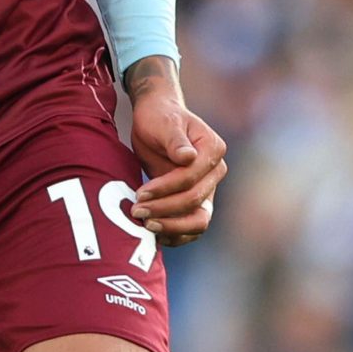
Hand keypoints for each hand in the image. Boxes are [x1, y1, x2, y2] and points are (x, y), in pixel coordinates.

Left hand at [124, 56, 226, 247]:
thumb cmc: (160, 117)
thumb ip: (175, 140)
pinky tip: (154, 233)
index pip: (190, 178)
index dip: (165, 189)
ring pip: (199, 220)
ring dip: (172, 227)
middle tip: (136, 211)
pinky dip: (175, 234)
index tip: (140, 193)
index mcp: (213, 148)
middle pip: (194, 201)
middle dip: (164, 209)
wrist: (157, 119)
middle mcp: (216, 171)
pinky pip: (191, 227)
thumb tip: (188, 158)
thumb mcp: (164, 123)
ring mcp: (209, 189)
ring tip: (146, 225)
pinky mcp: (197, 202)